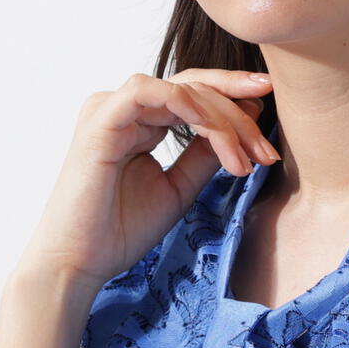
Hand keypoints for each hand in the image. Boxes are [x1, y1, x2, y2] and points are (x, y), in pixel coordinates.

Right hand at [13, 68, 278, 291]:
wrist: (79, 262)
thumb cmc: (119, 232)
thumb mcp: (178, 189)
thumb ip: (203, 156)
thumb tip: (239, 131)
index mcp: (139, 121)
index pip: (193, 95)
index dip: (234, 101)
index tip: (269, 119)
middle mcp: (123, 108)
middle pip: (193, 86)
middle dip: (238, 112)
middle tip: (267, 147)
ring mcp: (109, 108)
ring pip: (180, 88)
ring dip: (221, 117)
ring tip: (246, 156)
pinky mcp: (101, 118)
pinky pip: (151, 92)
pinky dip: (189, 106)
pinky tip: (214, 133)